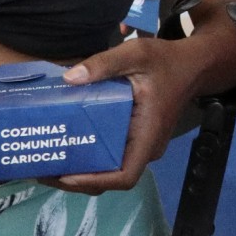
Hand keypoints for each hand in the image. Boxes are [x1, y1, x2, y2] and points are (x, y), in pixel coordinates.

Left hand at [52, 36, 204, 194]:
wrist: (193, 65)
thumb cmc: (167, 62)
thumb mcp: (137, 54)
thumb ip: (104, 63)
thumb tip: (69, 78)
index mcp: (148, 134)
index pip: (125, 175)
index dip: (95, 182)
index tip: (66, 175)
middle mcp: (146, 148)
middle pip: (110, 179)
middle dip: (76, 181)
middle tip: (42, 170)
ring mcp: (140, 145)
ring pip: (109, 170)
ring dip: (80, 172)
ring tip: (47, 163)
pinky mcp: (134, 139)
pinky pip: (111, 156)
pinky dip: (88, 158)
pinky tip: (66, 146)